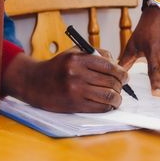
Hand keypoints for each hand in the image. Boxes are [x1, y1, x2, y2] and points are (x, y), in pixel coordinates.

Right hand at [2, 49, 127, 112]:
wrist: (35, 82)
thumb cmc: (57, 67)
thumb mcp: (74, 52)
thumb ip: (96, 54)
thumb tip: (117, 64)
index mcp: (77, 59)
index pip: (109, 66)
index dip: (121, 73)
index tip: (125, 76)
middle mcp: (76, 74)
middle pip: (111, 82)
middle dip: (121, 86)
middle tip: (121, 87)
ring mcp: (75, 91)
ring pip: (108, 96)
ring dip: (117, 98)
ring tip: (117, 97)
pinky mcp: (74, 105)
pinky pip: (99, 107)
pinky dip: (108, 107)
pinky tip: (109, 104)